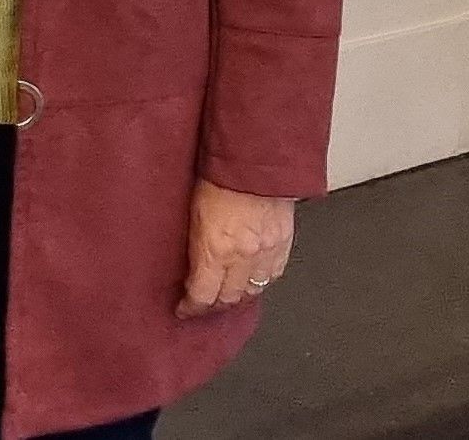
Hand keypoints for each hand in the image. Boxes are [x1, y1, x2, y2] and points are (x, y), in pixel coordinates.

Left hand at [176, 179, 294, 317]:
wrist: (256, 160)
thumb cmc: (218, 176)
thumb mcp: (193, 210)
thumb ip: (195, 242)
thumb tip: (191, 263)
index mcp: (216, 249)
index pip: (203, 294)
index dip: (192, 306)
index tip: (184, 308)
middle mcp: (244, 256)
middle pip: (230, 298)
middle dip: (215, 305)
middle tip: (203, 304)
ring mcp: (267, 252)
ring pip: (253, 290)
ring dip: (238, 296)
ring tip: (226, 295)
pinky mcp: (284, 244)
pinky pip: (273, 275)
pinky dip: (261, 281)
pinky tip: (251, 278)